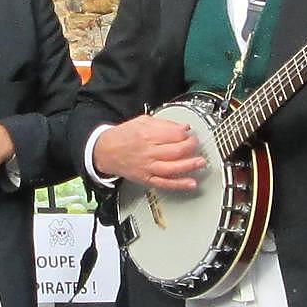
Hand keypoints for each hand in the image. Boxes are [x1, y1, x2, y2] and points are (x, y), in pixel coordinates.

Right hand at [90, 115, 204, 190]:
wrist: (106, 151)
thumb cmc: (124, 136)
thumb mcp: (142, 121)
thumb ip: (164, 124)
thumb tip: (183, 127)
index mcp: (148, 134)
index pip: (175, 134)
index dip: (186, 133)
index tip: (190, 132)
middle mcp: (148, 151)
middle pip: (176, 150)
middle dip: (191, 147)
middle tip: (196, 145)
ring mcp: (148, 167)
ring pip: (173, 167)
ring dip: (190, 165)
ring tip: (200, 162)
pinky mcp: (147, 178)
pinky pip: (165, 183)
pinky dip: (179, 184)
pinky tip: (191, 183)